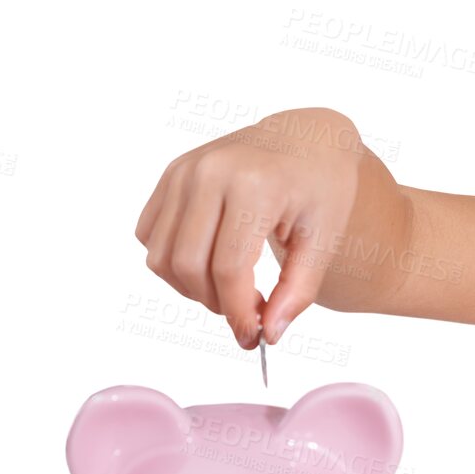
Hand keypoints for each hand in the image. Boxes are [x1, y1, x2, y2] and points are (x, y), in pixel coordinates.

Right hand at [134, 107, 383, 348]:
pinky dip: (172, 262)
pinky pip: (149, 235)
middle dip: (215, 303)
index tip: (255, 336)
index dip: (238, 312)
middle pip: (189, 266)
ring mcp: (184, 171)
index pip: (229, 268)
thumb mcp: (325, 238)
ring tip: (230, 287)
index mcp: (255, 185)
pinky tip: (210, 261)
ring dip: (190, 288)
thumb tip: (270, 335)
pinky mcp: (170, 174)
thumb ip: (299, 290)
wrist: (307, 138)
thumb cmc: (321, 187)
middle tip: (246, 311)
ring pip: (161, 257)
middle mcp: (210, 172)